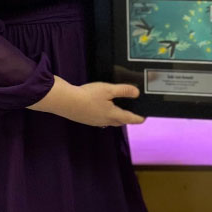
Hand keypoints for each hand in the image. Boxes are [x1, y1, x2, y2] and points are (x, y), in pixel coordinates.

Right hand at [28, 77, 144, 126]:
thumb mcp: (108, 90)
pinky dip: (106, 116)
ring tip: (119, 111)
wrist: (67, 102)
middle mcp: (105, 121)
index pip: (129, 118)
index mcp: (113, 114)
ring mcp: (95, 121)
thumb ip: (123, 91)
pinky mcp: (87, 119)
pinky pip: (101, 119)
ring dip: (116, 117)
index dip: (138, 118)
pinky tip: (102, 110)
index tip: (144, 118)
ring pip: (110, 121)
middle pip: (120, 121)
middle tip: (133, 113)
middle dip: (127, 118)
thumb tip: (137, 93)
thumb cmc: (89, 95)